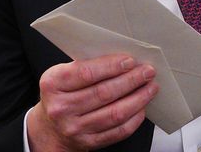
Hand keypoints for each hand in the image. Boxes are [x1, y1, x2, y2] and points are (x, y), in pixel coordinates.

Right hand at [27, 53, 158, 150]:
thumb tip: (122, 58)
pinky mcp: (87, 143)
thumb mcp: (63, 74)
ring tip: (150, 88)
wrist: (50, 128)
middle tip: (147, 72)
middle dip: (131, 80)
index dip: (111, 66)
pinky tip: (141, 107)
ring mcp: (74, 128)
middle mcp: (61, 108)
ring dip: (137, 99)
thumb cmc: (61, 94)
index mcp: (54, 84)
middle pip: (104, 93)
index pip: (87, 73)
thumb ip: (86, 65)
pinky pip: (117, 131)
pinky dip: (133, 119)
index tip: (130, 61)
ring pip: (114, 113)